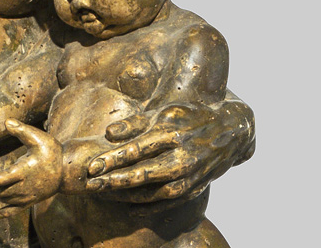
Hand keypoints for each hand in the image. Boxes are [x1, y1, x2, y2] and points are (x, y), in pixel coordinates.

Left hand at [0, 120, 62, 215]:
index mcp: (25, 170)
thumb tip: (6, 121)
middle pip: (2, 191)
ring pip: (7, 199)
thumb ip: (21, 130)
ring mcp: (28, 195)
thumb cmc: (52, 151)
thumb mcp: (38, 137)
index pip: (5, 177)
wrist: (67, 170)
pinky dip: (6, 213)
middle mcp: (25, 185)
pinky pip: (17, 209)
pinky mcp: (32, 200)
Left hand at [85, 101, 253, 201]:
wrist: (230, 131)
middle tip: (91, 185)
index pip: (136, 149)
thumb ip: (135, 123)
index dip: (112, 159)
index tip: (92, 167)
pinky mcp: (194, 188)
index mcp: (172, 132)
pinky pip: (167, 202)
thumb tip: (109, 134)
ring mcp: (190, 175)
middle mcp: (182, 156)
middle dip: (114, 181)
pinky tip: (128, 208)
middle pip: (142, 173)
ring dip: (126, 196)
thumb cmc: (189, 117)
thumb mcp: (163, 112)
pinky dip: (147, 207)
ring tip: (103, 195)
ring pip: (153, 192)